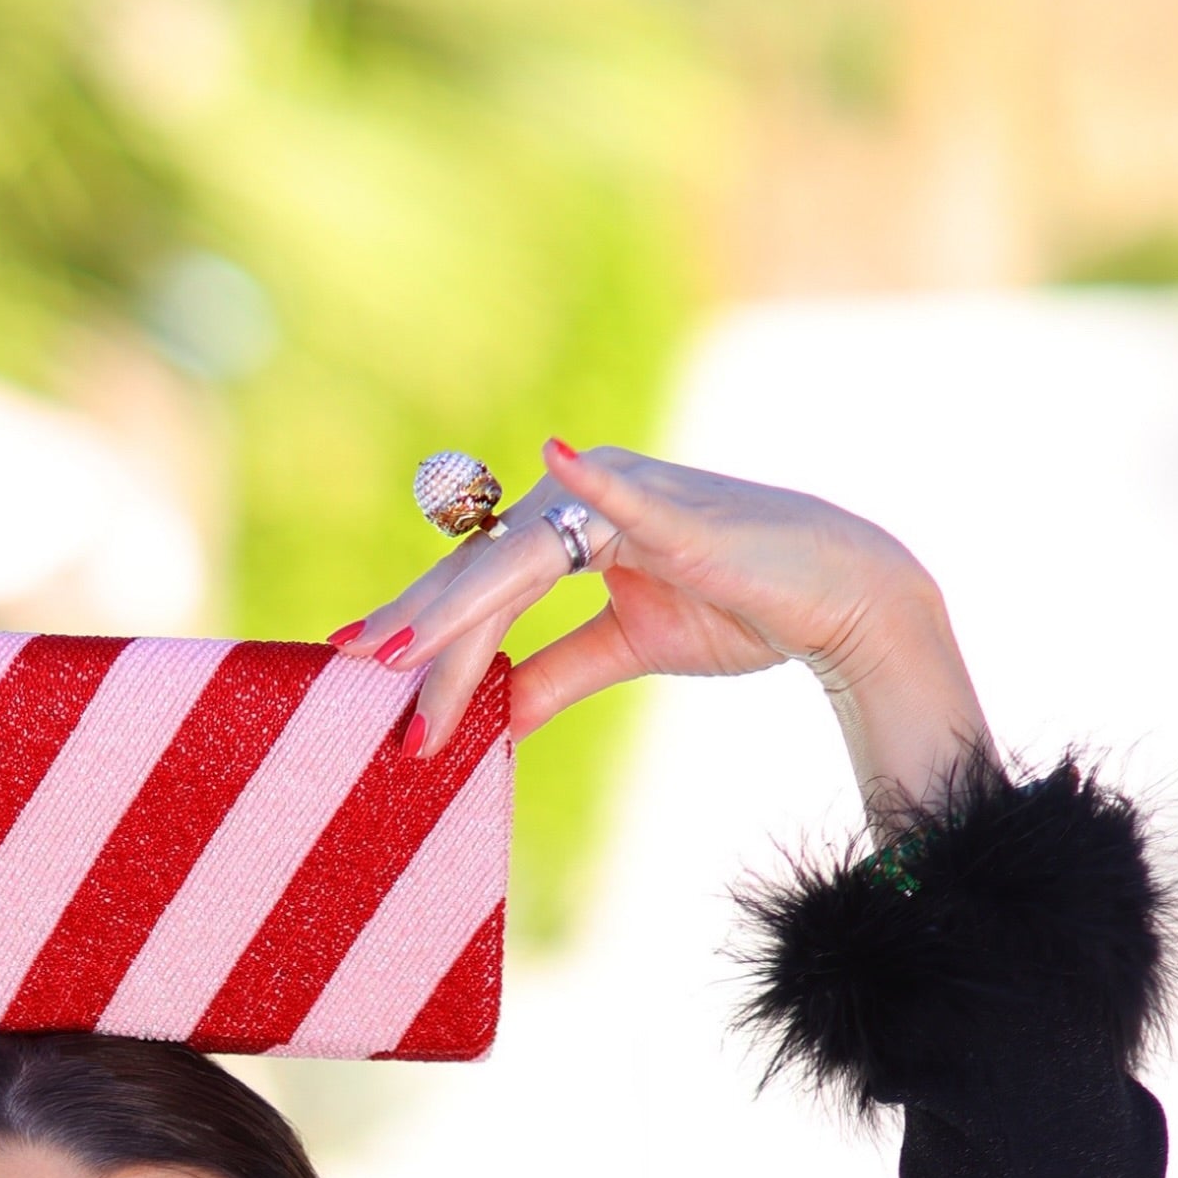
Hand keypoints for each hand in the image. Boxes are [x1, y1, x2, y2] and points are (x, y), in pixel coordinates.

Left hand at [332, 441, 993, 821]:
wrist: (833, 599)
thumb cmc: (740, 609)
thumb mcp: (628, 650)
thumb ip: (555, 676)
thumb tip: (491, 719)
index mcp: (570, 532)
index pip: (479, 592)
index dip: (423, 637)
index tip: (365, 684)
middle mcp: (582, 499)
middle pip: (480, 574)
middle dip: (413, 629)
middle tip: (345, 668)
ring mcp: (621, 496)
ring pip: (515, 560)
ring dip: (453, 613)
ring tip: (394, 657)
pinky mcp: (667, 505)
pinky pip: (613, 495)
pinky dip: (582, 480)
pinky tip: (550, 459)